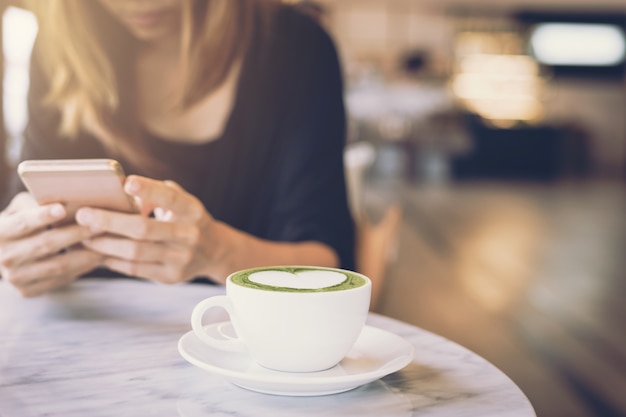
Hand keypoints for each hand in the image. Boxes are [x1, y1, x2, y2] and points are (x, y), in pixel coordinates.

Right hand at [0, 192, 102, 296]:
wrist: (7, 252)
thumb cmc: (21, 221)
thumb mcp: (22, 207)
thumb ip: (37, 202)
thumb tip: (67, 197)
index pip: (22, 223)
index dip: (43, 216)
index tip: (62, 208)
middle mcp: (3, 257)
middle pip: (45, 244)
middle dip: (75, 233)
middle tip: (99, 224)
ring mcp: (15, 277)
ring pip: (57, 265)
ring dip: (85, 253)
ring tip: (105, 240)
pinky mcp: (28, 290)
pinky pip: (61, 279)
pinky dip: (81, 267)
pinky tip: (97, 256)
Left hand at [76, 176, 222, 283]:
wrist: (213, 252)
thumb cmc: (186, 218)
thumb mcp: (180, 200)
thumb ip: (155, 194)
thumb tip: (121, 198)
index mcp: (192, 210)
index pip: (170, 198)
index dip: (149, 190)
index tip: (126, 183)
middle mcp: (189, 234)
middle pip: (143, 229)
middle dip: (109, 221)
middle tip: (82, 215)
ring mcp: (181, 258)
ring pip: (135, 252)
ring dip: (104, 244)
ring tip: (84, 237)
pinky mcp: (171, 277)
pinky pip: (135, 270)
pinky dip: (113, 260)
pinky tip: (99, 253)